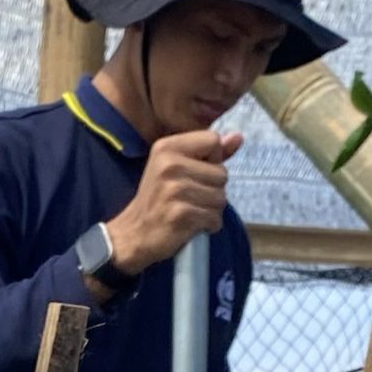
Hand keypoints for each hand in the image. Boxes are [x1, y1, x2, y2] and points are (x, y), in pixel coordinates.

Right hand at [106, 129, 241, 276]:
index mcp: (167, 147)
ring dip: (211, 210)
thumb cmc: (158, 200)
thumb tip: (238, 137)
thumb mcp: (177, 168)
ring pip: (221, 198)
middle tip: (190, 198)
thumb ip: (209, 153)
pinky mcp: (181, 214)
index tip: (194, 173)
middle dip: (213, 190)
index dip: (212, 160)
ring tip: (191, 212)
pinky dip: (208, 226)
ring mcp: (175, 190)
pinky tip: (191, 225)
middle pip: (222, 173)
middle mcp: (170, 165)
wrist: (133, 234)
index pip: (213, 140)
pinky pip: (214, 218)